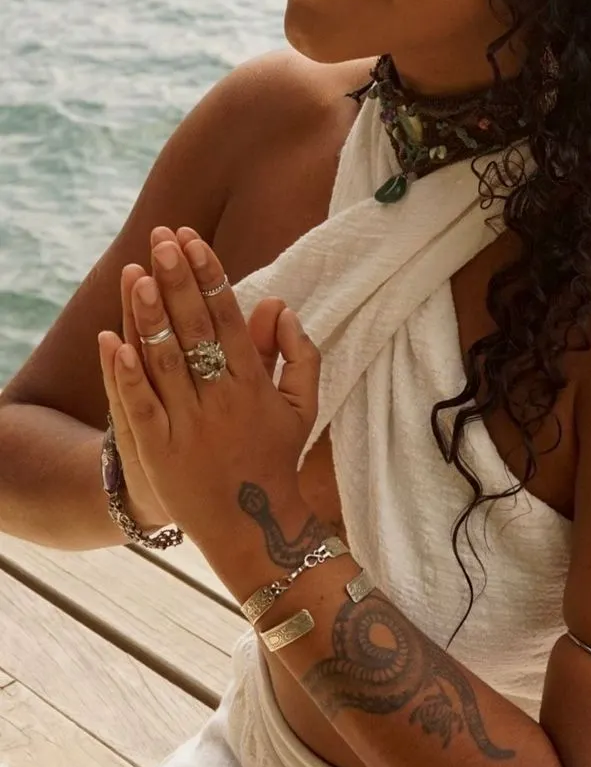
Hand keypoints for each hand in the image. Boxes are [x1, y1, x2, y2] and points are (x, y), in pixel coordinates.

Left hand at [99, 231, 319, 567]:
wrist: (254, 527)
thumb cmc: (276, 458)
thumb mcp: (302, 405)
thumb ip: (299, 353)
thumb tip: (280, 305)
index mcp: (255, 384)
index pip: (229, 318)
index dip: (210, 276)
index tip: (194, 240)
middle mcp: (222, 400)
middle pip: (196, 330)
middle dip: (178, 281)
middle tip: (163, 239)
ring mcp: (189, 427)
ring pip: (166, 362)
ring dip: (150, 316)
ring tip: (136, 273)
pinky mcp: (160, 453)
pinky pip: (141, 408)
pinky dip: (126, 375)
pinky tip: (113, 341)